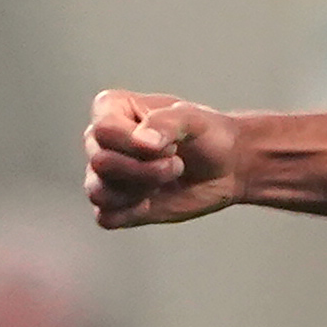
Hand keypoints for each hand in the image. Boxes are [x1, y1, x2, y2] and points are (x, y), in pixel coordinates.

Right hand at [83, 89, 242, 228]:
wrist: (228, 166)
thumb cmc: (208, 134)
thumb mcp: (194, 118)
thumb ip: (167, 122)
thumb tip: (143, 142)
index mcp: (112, 109)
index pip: (103, 130)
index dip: (136, 143)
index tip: (171, 144)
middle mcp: (101, 141)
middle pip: (101, 162)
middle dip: (145, 169)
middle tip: (177, 164)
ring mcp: (107, 174)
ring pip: (98, 192)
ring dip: (139, 191)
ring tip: (166, 179)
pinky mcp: (117, 205)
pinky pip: (106, 217)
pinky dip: (130, 213)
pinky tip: (152, 202)